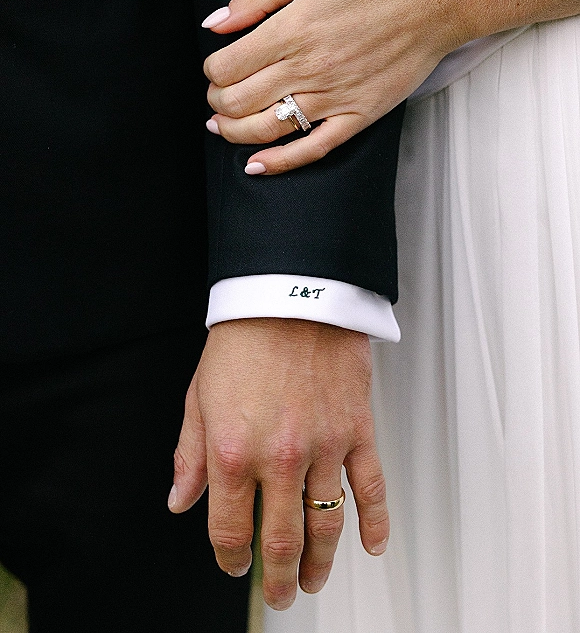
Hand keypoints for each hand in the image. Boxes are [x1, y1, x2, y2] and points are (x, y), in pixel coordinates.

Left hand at [168, 318, 388, 609]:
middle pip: (282, 540)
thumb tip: (181, 501)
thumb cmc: (244, 340)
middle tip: (282, 594)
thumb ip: (190, 455)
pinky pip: (370, 488)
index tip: (234, 566)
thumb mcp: (199, 397)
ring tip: (314, 581)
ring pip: (327, 525)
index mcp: (233, 452)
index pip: (231, 530)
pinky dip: (376, 523)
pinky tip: (372, 546)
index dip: (230, 559)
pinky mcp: (356, 431)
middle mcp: (279, 457)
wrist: (291, 295)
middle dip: (279, 578)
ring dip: (321, 563)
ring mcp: (323, 447)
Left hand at [202, 0, 458, 173]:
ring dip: (233, 131)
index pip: (227, 66)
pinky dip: (280, 162)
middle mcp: (309, 68)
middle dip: (217, 101)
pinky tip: (256, 166)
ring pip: (265, 129)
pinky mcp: (358, 116)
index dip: (213, 70)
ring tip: (224, 124)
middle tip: (219, 93)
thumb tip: (215, 23)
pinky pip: (312, 149)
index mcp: (292, 29)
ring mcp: (334, 97)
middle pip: (238, 101)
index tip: (218, 65)